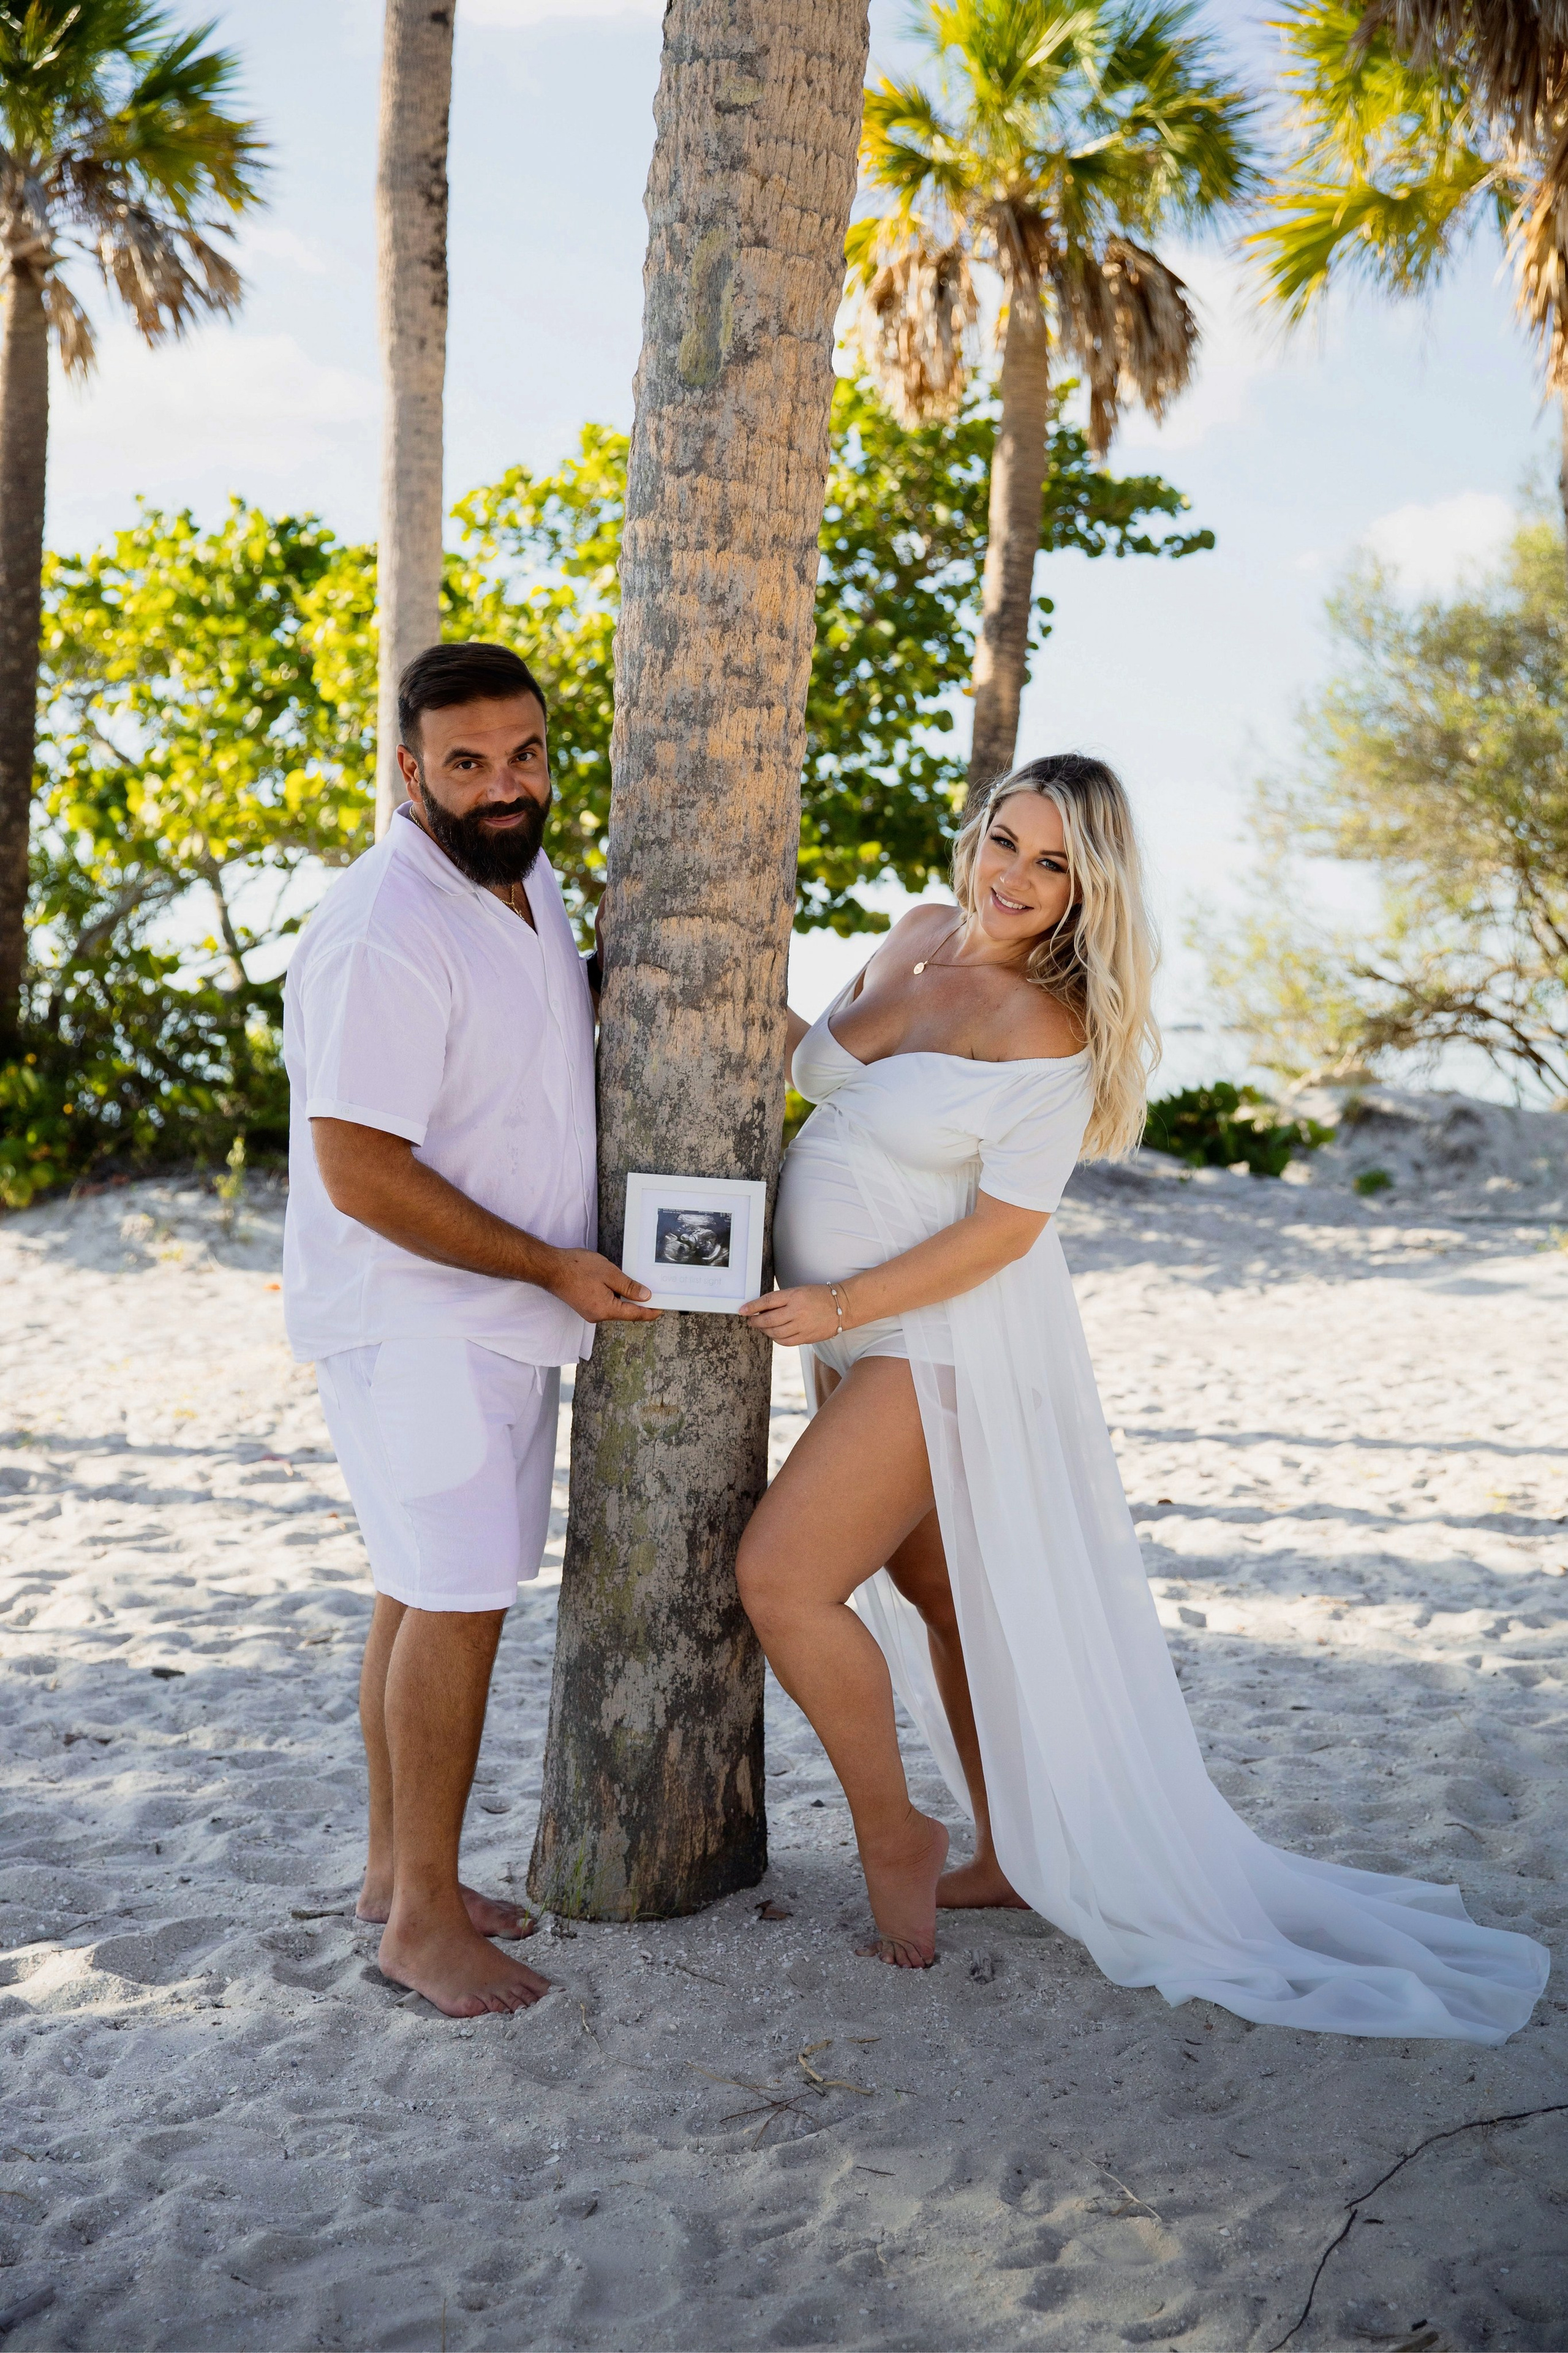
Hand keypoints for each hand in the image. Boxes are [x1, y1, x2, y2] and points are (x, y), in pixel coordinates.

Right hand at [544, 1248, 659, 1322]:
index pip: (635, 1314)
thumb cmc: (578, 1268)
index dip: (651, 1312)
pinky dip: (615, 1297)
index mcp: (606, 1310)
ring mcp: (590, 1312)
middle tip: (654, 1293)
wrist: (550, 1268)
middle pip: (625, 1313)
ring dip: (626, 1299)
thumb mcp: (609, 1274)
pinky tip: (618, 1286)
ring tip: (637, 1287)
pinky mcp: (585, 1306)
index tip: (663, 1308)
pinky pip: (606, 1304)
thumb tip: (645, 1297)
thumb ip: (629, 1287)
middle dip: (640, 1304)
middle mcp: (598, 1316)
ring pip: (615, 1308)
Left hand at [737, 1282, 843, 1346]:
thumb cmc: (819, 1296)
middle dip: (756, 1321)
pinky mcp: (807, 1337)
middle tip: (751, 1320)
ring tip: (762, 1327)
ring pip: (775, 1333)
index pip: (768, 1301)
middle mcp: (797, 1311)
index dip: (752, 1306)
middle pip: (768, 1320)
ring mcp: (802, 1326)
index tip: (742, 1310)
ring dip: (765, 1331)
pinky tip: (775, 1334)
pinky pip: (786, 1341)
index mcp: (795, 1296)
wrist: (842, 1306)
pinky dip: (777, 1339)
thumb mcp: (800, 1291)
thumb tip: (762, 1309)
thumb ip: (782, 1300)